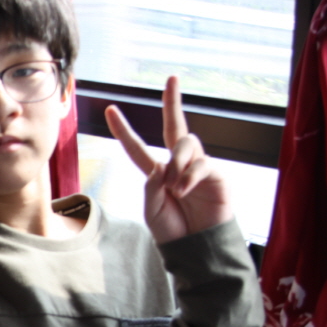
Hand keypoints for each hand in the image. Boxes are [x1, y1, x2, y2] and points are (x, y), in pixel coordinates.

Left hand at [105, 77, 232, 243]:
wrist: (197, 248)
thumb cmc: (174, 231)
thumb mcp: (152, 211)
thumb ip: (151, 187)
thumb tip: (162, 166)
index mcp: (157, 174)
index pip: (138, 148)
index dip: (124, 130)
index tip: (110, 109)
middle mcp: (178, 165)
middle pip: (175, 126)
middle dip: (172, 101)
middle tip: (171, 78)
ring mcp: (198, 167)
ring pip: (186, 143)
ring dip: (178, 163)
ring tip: (176, 188)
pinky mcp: (217, 174)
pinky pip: (201, 163)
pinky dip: (190, 176)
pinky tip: (185, 191)